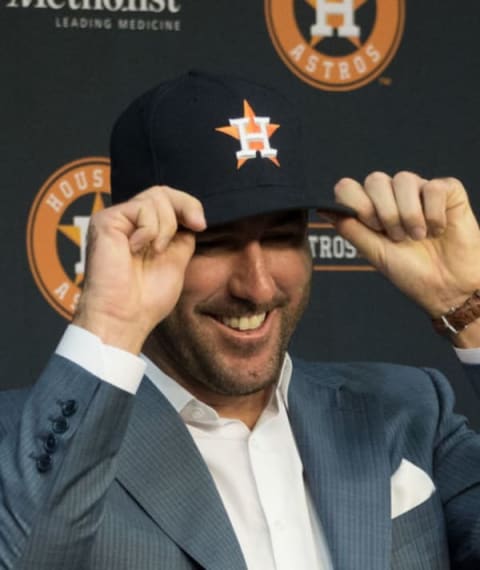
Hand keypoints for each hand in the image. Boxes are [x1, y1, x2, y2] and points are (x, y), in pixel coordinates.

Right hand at [73, 186, 205, 352]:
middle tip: (197, 225)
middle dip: (185, 206)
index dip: (188, 205)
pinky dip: (149, 231)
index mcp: (144, 231)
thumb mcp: (177, 260)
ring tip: (155, 251)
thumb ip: (182, 236)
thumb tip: (192, 216)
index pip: (168, 201)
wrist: (127, 316)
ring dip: (166, 227)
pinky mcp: (105, 220)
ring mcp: (116, 219)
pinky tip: (135, 250)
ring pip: (155, 197)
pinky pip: (141, 209)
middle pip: (162, 192)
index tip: (201, 225)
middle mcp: (128, 222)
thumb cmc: (148, 298)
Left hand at [330, 172, 479, 319]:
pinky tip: (437, 230)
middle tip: (397, 237)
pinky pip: (433, 187)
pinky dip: (434, 213)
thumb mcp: (374, 252)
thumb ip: (350, 228)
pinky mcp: (447, 191)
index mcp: (371, 209)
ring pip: (404, 179)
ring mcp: (419, 191)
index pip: (348, 187)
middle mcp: (393, 196)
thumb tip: (322, 208)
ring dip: (409, 214)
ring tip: (417, 237)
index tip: (372, 227)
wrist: (447, 287)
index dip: (357, 204)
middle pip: (375, 179)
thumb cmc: (411, 272)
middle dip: (385, 212)